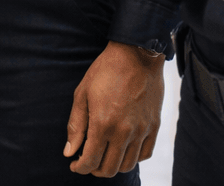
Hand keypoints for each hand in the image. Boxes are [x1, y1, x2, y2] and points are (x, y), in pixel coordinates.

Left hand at [63, 41, 164, 176]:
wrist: (136, 54)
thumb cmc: (106, 70)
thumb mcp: (82, 94)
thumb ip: (76, 126)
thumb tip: (69, 152)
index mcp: (102, 124)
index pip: (90, 161)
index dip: (79, 167)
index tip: (74, 164)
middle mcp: (123, 132)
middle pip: (109, 169)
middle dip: (94, 170)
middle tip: (87, 161)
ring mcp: (141, 130)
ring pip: (127, 165)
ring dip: (113, 166)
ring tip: (104, 156)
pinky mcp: (154, 126)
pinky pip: (144, 154)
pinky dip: (132, 158)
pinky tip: (122, 149)